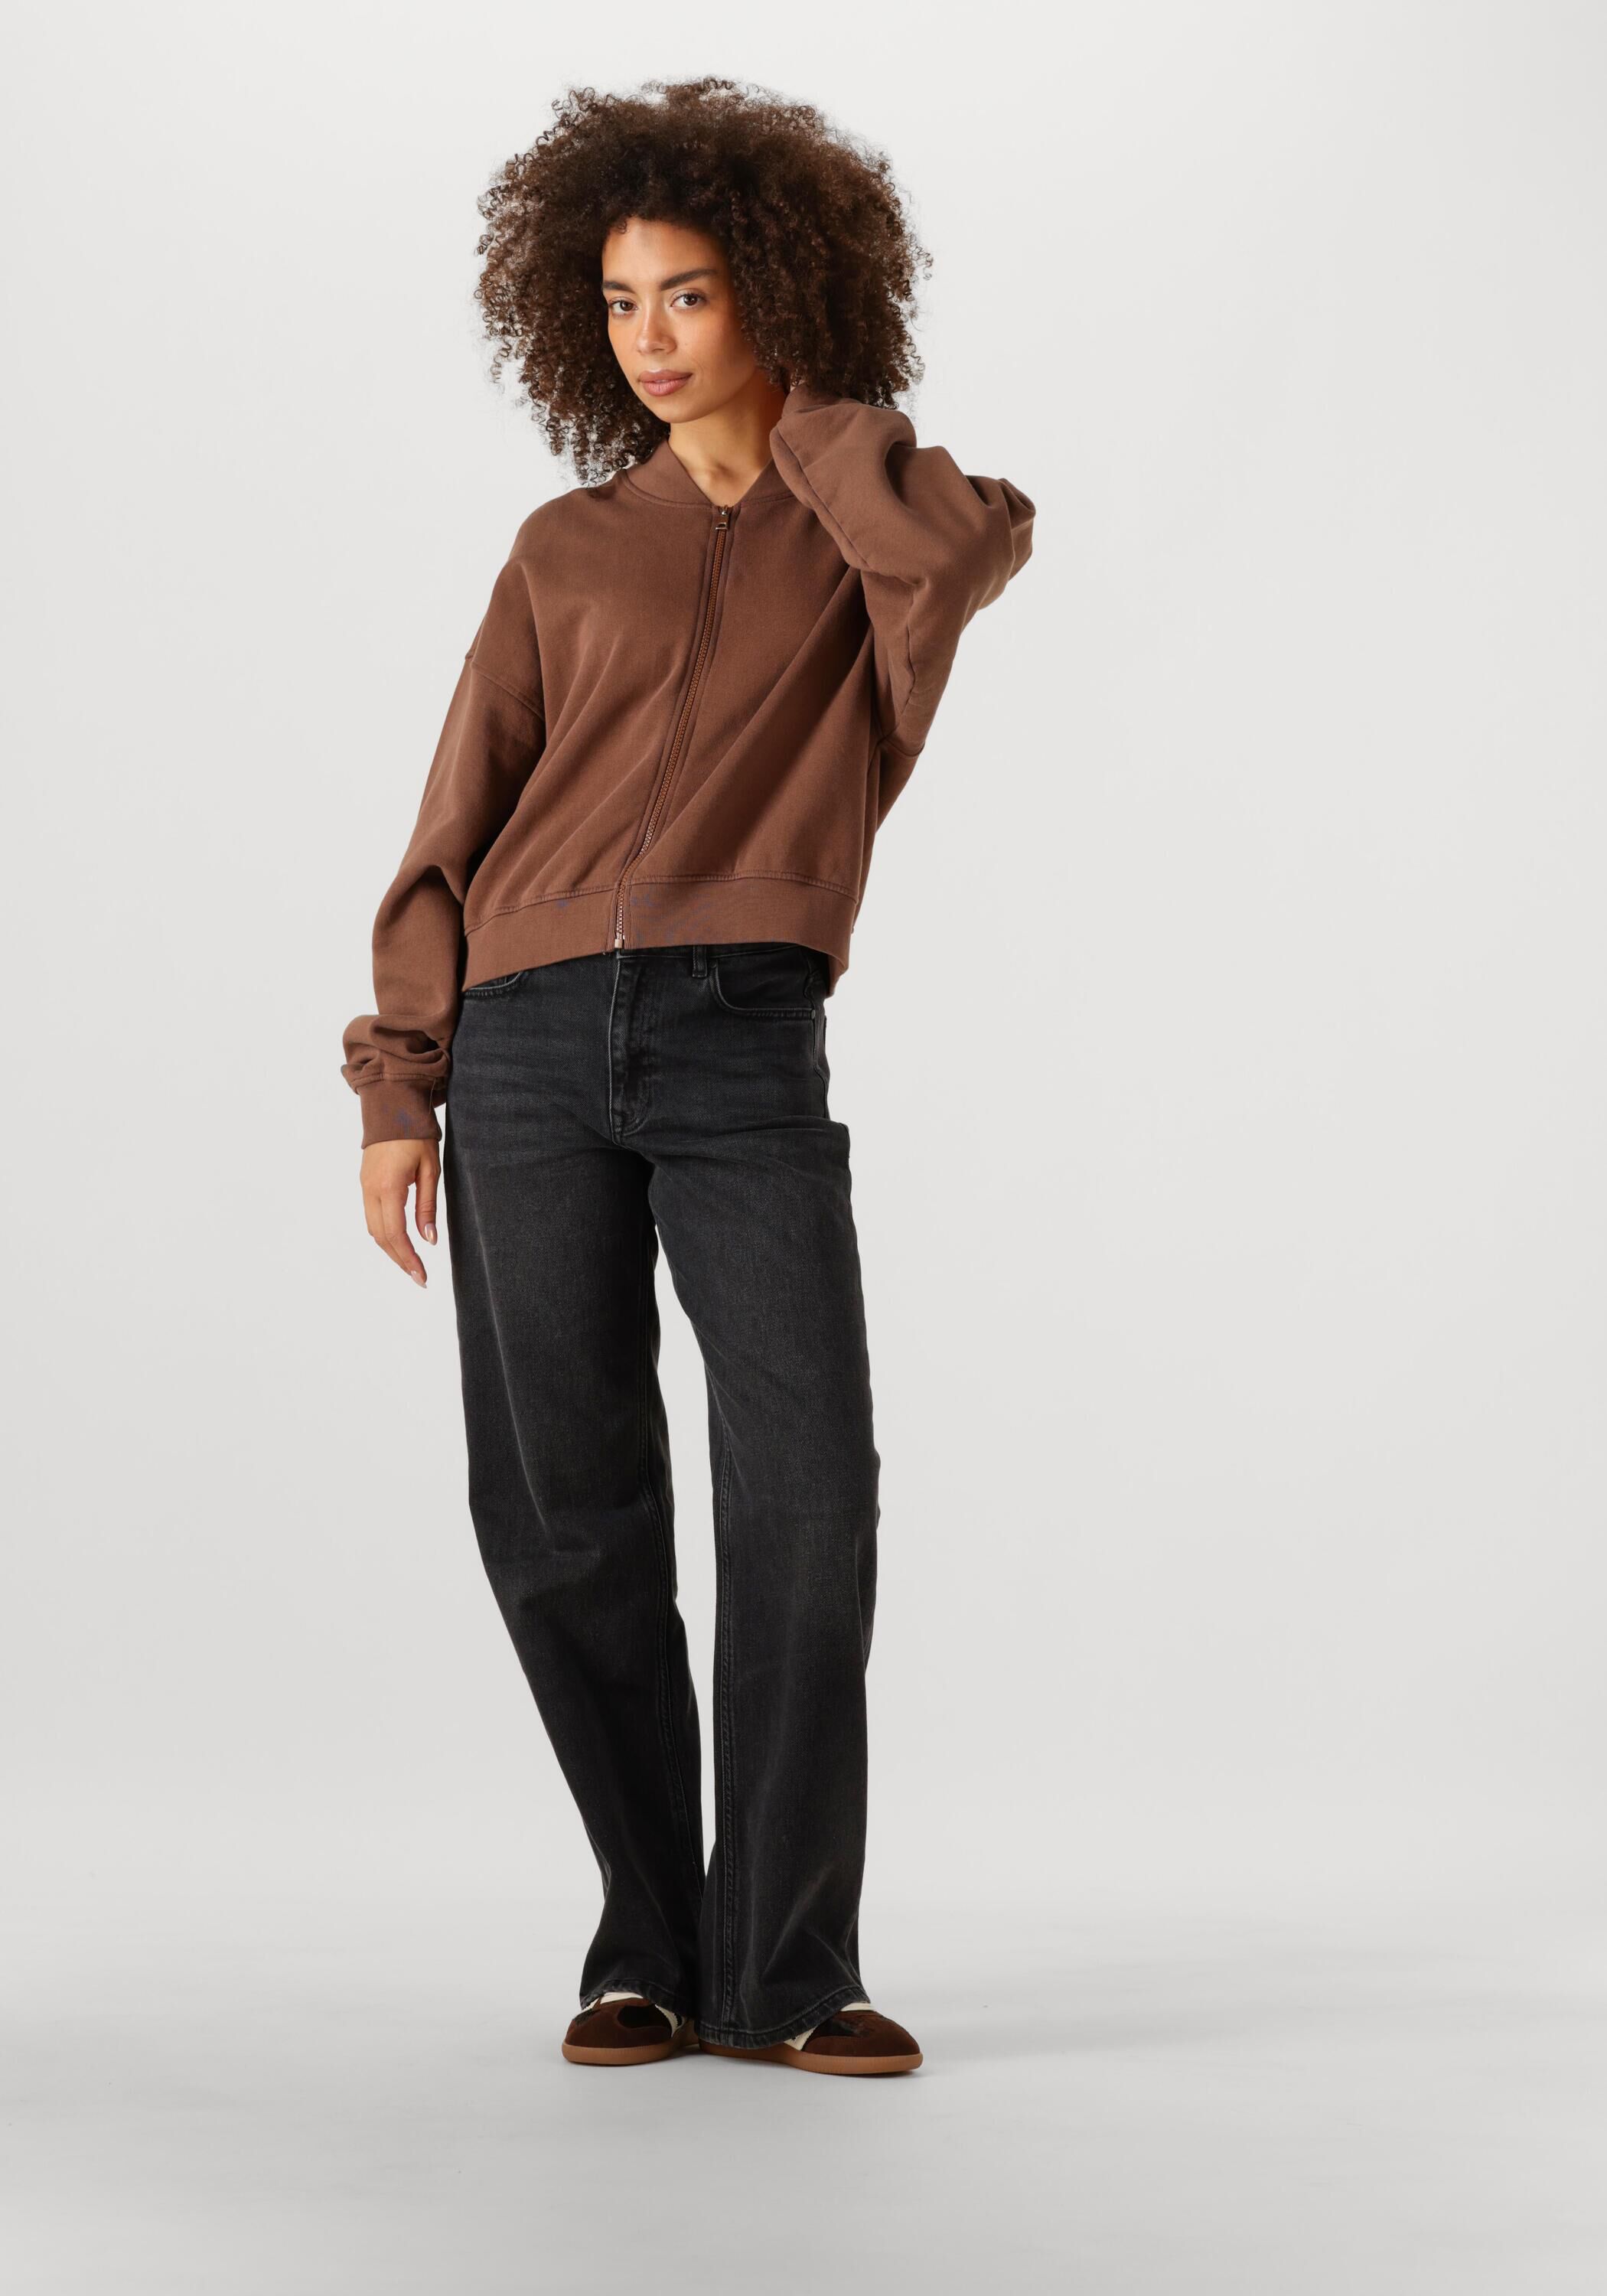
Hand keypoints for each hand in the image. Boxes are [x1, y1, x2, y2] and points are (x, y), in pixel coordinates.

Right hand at [361, 1138, 439, 1285]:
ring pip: (373, 1229)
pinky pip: (371, 1216)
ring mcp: (364, 1186)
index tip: (422, 1276)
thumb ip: (427, 1206)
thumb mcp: (430, 1169)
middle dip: (399, 1259)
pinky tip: (399, 1240)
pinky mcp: (365, 1182)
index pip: (395, 1234)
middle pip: (380, 1237)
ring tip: (411, 1263)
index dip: (408, 1259)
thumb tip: (429, 1240)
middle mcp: (370, 1190)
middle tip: (419, 1277)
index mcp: (388, 1188)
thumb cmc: (416, 1134)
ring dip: (390, 1248)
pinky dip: (384, 1233)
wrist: (391, 1105)